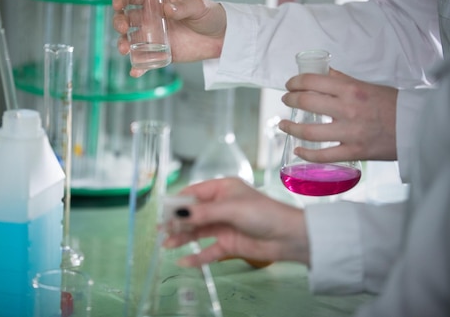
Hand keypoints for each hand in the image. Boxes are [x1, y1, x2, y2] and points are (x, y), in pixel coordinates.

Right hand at [112, 0, 226, 76]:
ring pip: (131, 40)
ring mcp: (154, 36)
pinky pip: (145, 61)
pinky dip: (138, 67)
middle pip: (126, 18)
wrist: (221, 37)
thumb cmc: (209, 15)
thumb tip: (167, 9)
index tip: (119, 4)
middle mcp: (151, 18)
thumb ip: (183, 7)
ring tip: (124, 49)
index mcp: (158, 1)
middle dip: (119, 22)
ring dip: (123, 44)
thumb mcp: (198, 7)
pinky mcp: (160, 53)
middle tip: (123, 28)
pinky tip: (135, 72)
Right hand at [164, 178, 308, 266]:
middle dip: (177, 221)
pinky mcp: (229, 244)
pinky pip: (209, 250)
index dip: (177, 202)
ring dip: (182, 238)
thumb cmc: (262, 213)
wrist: (288, 236)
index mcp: (222, 189)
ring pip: (198, 231)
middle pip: (193, 214)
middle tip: (161, 230)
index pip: (193, 193)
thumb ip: (202, 214)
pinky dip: (197, 255)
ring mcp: (224, 225)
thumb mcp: (230, 209)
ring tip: (165, 244)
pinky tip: (183, 261)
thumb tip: (177, 215)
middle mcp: (221, 206)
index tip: (162, 211)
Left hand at [279, 68, 397, 162]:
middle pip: (306, 102)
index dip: (295, 82)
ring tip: (283, 124)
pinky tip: (298, 149)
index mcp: (351, 89)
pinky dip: (306, 153)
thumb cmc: (392, 105)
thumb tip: (322, 72)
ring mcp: (350, 132)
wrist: (417, 127)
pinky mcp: (354, 151)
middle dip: (290, 100)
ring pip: (309, 131)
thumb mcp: (367, 85)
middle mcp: (347, 109)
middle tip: (286, 100)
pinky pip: (323, 155)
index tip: (290, 85)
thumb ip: (343, 80)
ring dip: (290, 128)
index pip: (312, 81)